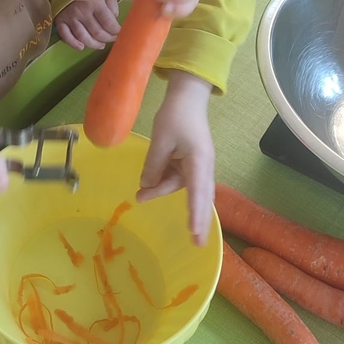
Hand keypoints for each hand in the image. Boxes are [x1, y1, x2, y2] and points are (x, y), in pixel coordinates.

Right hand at [56, 0, 119, 50]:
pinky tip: (81, 47)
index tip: (120, 32)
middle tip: (113, 39)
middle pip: (97, 33)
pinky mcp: (60, 20)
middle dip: (108, 39)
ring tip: (101, 45)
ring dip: (94, 44)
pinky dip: (73, 43)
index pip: (109, 24)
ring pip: (83, 37)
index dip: (117, 31)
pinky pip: (65, 35)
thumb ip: (112, 5)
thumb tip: (115, 19)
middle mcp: (82, 11)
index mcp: (95, 3)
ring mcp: (70, 17)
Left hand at [136, 71, 214, 244]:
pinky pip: (179, 180)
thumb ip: (154, 165)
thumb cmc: (175, 116)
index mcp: (199, 160)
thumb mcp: (160, 140)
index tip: (195, 231)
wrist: (187, 99)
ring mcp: (199, 166)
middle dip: (198, 220)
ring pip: (183, 188)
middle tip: (197, 244)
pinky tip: (150, 185)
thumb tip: (147, 186)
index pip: (197, 192)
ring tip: (140, 195)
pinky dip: (165, 184)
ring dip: (163, 191)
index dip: (196, 213)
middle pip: (200, 197)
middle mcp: (203, 167)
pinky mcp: (192, 164)